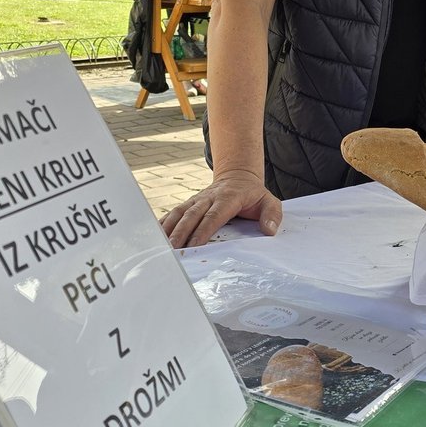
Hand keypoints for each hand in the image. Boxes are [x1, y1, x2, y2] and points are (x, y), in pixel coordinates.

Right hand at [162, 170, 282, 247]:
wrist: (238, 177)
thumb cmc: (253, 194)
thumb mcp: (269, 201)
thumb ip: (272, 215)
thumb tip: (269, 230)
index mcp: (228, 198)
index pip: (214, 216)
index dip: (203, 230)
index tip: (195, 245)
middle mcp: (209, 198)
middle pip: (192, 215)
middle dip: (181, 232)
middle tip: (172, 250)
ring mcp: (197, 200)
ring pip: (179, 213)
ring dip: (169, 229)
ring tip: (160, 246)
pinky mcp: (189, 203)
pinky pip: (173, 213)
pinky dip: (163, 224)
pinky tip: (153, 236)